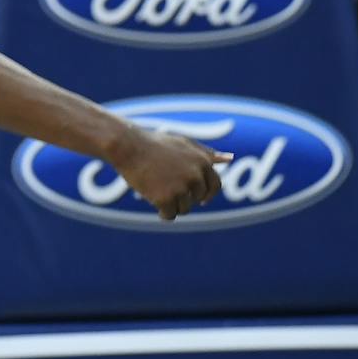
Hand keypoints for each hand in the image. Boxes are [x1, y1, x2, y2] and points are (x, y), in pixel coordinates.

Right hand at [109, 124, 227, 220]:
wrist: (127, 146)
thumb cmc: (154, 144)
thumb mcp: (183, 144)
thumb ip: (207, 153)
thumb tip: (230, 159)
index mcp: (202, 161)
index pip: (214, 186)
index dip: (205, 193)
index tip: (197, 198)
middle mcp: (195, 176)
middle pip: (197, 199)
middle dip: (184, 196)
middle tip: (165, 184)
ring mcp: (181, 187)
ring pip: (184, 208)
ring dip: (171, 203)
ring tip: (155, 187)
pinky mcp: (166, 198)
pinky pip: (169, 215)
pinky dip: (162, 211)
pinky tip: (151, 198)